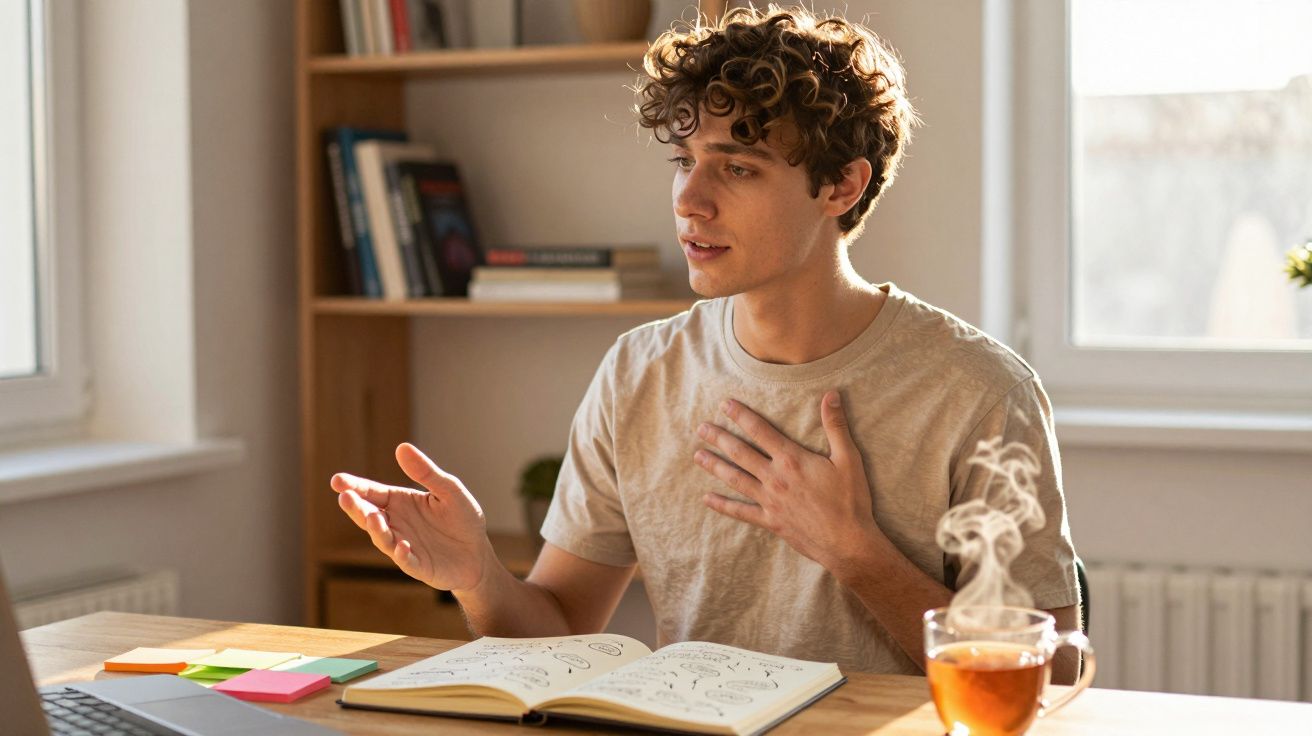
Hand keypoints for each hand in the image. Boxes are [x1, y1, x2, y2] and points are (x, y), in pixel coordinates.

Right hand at [332, 443, 495, 592]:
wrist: (478, 554)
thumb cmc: (462, 518)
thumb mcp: (449, 490)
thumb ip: (426, 472)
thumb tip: (401, 447)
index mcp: (400, 502)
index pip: (372, 493)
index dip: (355, 487)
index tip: (337, 481)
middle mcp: (396, 524)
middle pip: (369, 515)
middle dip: (356, 507)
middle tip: (345, 497)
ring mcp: (404, 546)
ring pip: (383, 538)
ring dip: (377, 529)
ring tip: (373, 517)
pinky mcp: (418, 566)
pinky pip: (407, 561)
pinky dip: (402, 554)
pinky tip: (403, 545)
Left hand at [694, 392, 882, 570]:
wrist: (848, 542)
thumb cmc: (850, 500)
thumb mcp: (848, 458)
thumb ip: (836, 425)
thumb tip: (832, 394)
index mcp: (792, 459)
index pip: (760, 431)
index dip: (741, 416)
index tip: (725, 405)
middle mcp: (775, 478)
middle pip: (740, 453)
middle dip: (719, 438)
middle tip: (701, 427)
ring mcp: (770, 501)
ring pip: (735, 478)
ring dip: (715, 466)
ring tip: (697, 455)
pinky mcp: (770, 521)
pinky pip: (740, 512)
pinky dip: (722, 505)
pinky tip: (707, 499)